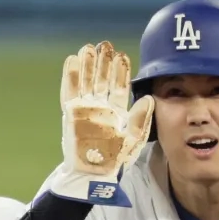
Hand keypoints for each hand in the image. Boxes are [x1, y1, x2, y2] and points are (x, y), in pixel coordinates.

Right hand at [51, 41, 154, 206]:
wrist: (93, 174)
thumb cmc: (114, 160)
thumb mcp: (133, 140)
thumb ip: (141, 119)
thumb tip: (149, 98)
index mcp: (116, 112)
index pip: (118, 87)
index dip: (120, 71)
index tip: (122, 55)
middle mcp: (100, 108)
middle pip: (102, 80)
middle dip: (104, 63)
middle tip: (106, 45)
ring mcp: (84, 109)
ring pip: (86, 81)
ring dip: (88, 65)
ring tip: (89, 47)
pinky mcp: (71, 114)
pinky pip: (69, 91)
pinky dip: (71, 76)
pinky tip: (73, 60)